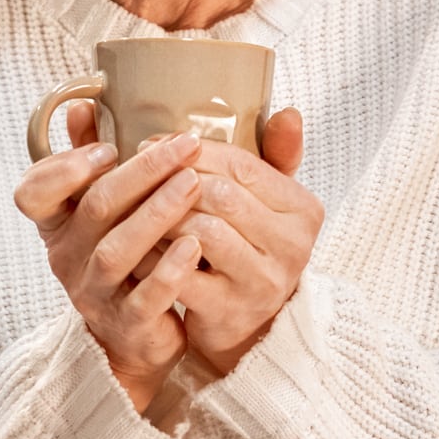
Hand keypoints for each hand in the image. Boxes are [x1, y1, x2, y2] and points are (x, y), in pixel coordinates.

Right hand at [12, 101, 203, 411]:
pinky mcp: (127, 324)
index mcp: (58, 226)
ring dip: (157, 212)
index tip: (106, 148)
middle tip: (184, 145)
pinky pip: (145, 297)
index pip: (31, 196)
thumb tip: (82, 105)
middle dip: (141, 172)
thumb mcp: (101, 209)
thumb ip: (89, 159)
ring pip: (118, 250)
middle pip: (95, 208)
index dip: (63, 169)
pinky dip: (169, 269)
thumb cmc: (125, 256)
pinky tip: (195, 245)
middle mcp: (68, 258)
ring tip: (194, 183)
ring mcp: (95, 293)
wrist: (137, 336)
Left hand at [134, 108, 322, 375]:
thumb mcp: (271, 202)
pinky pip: (181, 272)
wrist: (254, 326)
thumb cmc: (252, 248)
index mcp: (304, 210)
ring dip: (162, 216)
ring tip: (135, 207)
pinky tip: (136, 245)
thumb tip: (287, 112)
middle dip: (172, 180)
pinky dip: (154, 255)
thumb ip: (277, 156)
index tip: (155, 144)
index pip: (243, 165)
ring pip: (201, 230)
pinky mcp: (229, 310)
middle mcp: (292, 246)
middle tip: (135, 173)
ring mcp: (262, 281)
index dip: (195, 151)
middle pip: (221, 195)